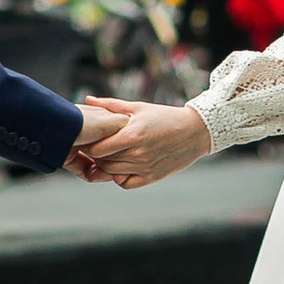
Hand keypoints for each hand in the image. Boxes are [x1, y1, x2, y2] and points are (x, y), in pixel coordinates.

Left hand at [76, 97, 212, 189]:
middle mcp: (137, 154)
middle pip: (102, 161)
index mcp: (132, 135)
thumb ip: (111, 106)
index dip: (89, 144)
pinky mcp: (151, 178)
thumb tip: (88, 100)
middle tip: (94, 146)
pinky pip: (125, 183)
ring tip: (107, 154)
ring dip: (105, 165)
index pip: (97, 148)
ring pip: (111, 173)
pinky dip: (119, 177)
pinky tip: (121, 166)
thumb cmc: (165, 117)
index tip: (88, 138)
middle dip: (94, 154)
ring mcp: (144, 168)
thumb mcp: (139, 107)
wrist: (195, 132)